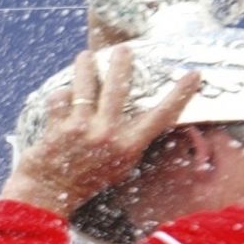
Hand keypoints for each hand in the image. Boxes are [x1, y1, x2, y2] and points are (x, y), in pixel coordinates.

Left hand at [1, 46, 199, 216]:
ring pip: (85, 85)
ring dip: (85, 66)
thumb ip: (129, 139)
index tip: (193, 75)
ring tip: (86, 57)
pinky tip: (62, 95)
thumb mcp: (119, 165)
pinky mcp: (58, 127)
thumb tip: (140, 113)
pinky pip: (59, 98)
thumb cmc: (87, 180)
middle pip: (119, 87)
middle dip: (121, 63)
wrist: (50, 195)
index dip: (180, 95)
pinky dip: (60, 95)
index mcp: (128, 146)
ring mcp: (82, 130)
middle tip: (123, 49)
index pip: (161, 116)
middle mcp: (108, 135)